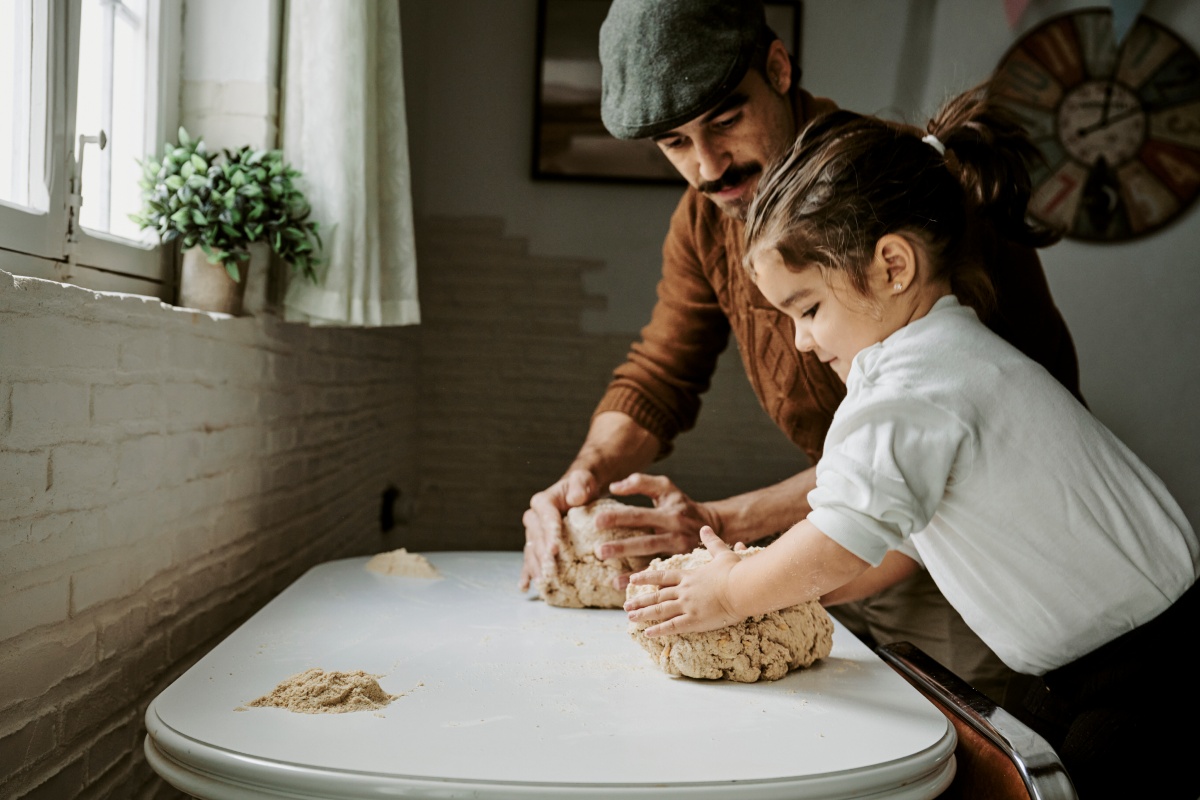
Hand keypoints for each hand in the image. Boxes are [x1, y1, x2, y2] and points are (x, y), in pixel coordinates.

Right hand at [519, 469, 598, 591]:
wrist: (579, 494)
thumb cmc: (582, 487)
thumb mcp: (583, 480)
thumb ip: (579, 485)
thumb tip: (575, 498)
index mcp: (543, 502)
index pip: (546, 519)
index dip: (550, 534)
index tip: (555, 549)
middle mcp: (534, 518)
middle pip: (537, 538)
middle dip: (543, 555)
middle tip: (550, 570)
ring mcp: (534, 533)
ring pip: (532, 551)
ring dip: (535, 567)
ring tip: (541, 582)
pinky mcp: (538, 545)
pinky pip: (530, 559)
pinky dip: (527, 573)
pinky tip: (524, 587)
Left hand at [592, 473, 721, 586]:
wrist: (715, 525)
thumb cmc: (682, 505)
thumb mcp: (666, 488)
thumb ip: (640, 482)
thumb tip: (614, 487)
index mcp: (669, 514)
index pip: (639, 515)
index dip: (618, 518)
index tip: (597, 521)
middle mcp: (675, 534)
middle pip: (645, 542)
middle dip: (622, 548)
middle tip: (599, 551)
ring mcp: (679, 552)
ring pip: (653, 562)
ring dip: (632, 573)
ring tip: (611, 579)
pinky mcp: (682, 565)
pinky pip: (661, 576)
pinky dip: (645, 582)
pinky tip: (628, 588)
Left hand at [624, 527, 741, 635]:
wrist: (743, 587)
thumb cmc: (735, 571)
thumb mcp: (722, 553)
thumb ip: (712, 542)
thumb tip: (705, 527)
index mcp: (689, 576)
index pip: (662, 577)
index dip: (646, 578)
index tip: (632, 580)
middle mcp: (684, 590)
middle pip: (657, 595)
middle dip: (640, 600)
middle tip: (626, 605)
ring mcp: (687, 605)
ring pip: (660, 610)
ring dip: (643, 614)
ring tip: (630, 618)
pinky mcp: (694, 620)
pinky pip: (672, 626)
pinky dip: (658, 629)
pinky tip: (647, 632)